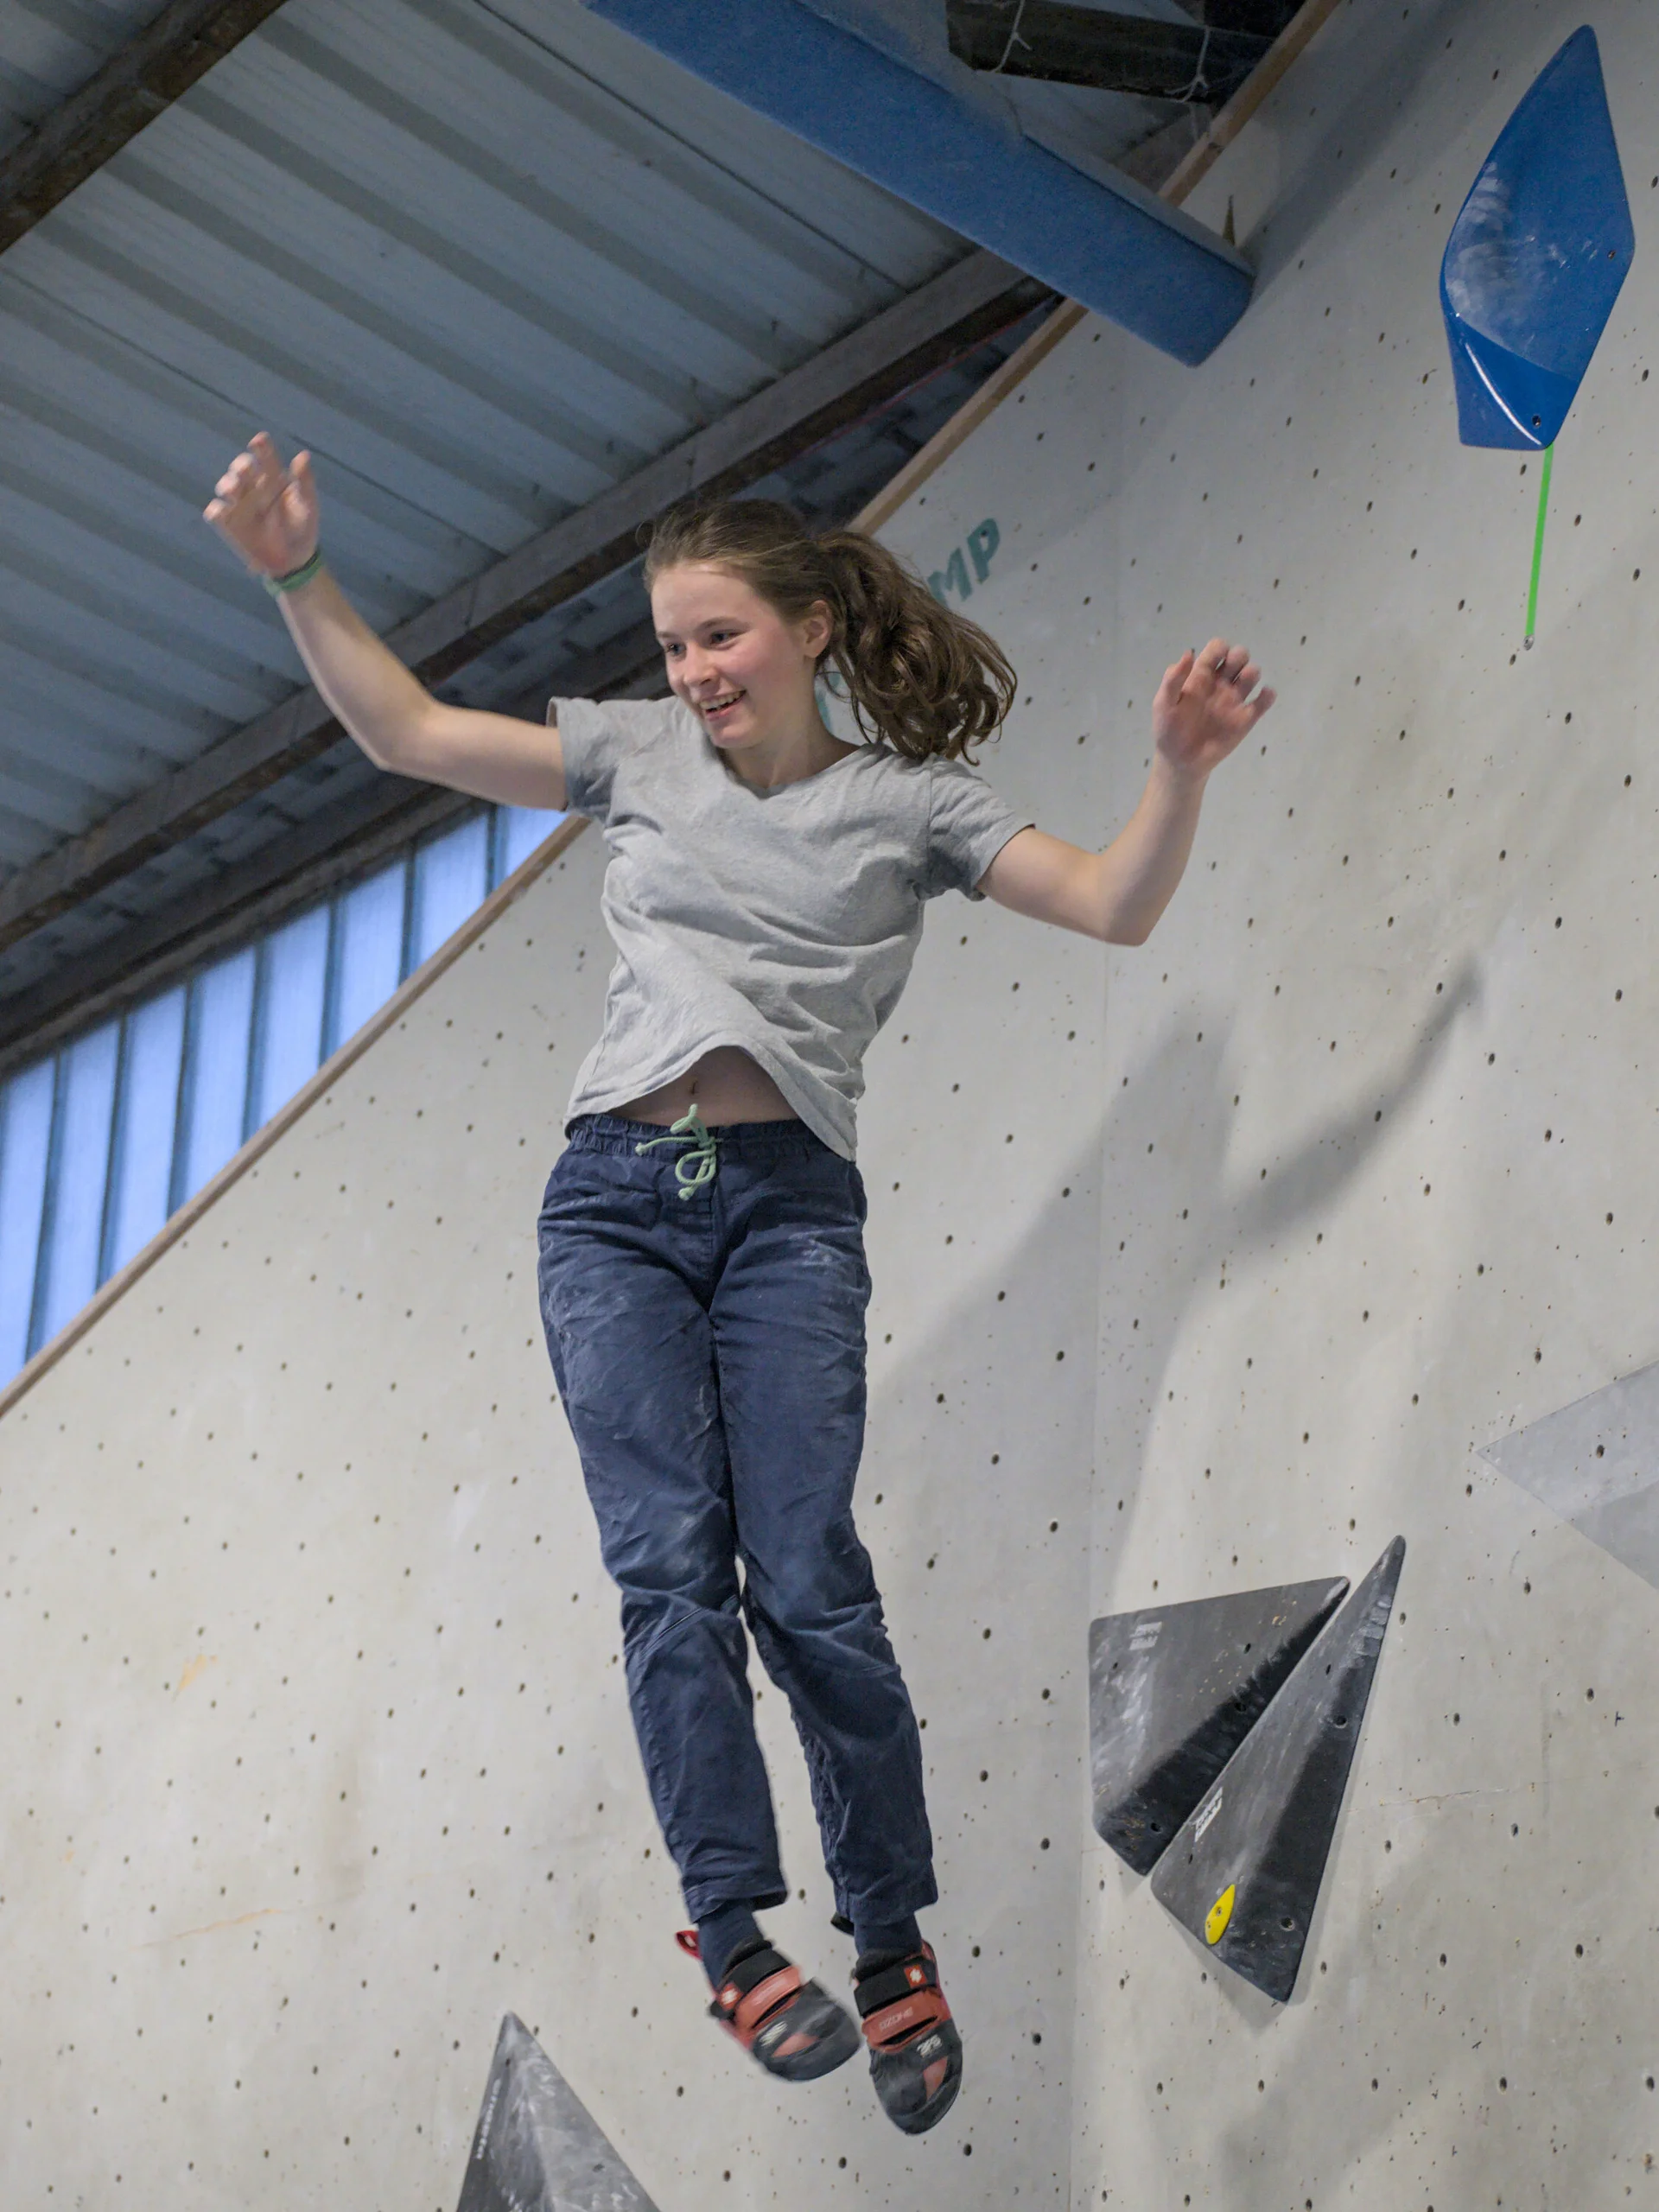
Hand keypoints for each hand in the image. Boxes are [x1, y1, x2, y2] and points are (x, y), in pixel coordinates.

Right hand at [204, 432, 318, 577]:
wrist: (294, 561)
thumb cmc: (302, 528)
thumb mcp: (308, 506)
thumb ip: (305, 482)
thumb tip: (303, 455)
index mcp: (272, 478)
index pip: (264, 456)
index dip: (261, 447)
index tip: (260, 442)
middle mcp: (252, 487)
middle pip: (241, 469)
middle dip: (241, 466)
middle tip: (246, 470)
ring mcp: (239, 504)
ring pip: (226, 486)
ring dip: (227, 484)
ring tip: (233, 490)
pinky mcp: (228, 523)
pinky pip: (216, 513)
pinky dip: (215, 510)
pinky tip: (221, 511)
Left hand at [1151, 637, 1275, 780]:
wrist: (1181, 762)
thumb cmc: (1169, 731)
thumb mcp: (1163, 704)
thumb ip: (1172, 680)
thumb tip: (1188, 653)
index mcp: (1200, 676)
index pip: (1217, 649)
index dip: (1220, 648)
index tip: (1216, 661)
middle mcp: (1220, 684)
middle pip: (1239, 656)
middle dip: (1239, 656)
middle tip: (1231, 672)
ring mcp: (1234, 700)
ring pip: (1252, 674)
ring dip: (1252, 673)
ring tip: (1242, 685)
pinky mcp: (1246, 719)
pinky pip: (1263, 702)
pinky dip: (1268, 695)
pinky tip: (1262, 697)